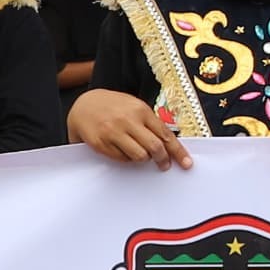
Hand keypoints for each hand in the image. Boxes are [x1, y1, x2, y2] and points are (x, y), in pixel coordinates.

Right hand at [67, 89, 188, 168]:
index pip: (165, 134)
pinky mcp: (101, 144)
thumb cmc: (113, 107)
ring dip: (143, 159)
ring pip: (139, 156)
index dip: (178, 151)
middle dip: (163, 159)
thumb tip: (169, 144)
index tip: (186, 163)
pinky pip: (122, 159)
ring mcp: (113, 132)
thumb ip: (150, 123)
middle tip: (164, 165)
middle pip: (155, 147)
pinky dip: (127, 159)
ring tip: (139, 153)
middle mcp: (128, 121)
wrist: (83, 105)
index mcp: (140, 110)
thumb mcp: (134, 107)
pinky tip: (124, 151)